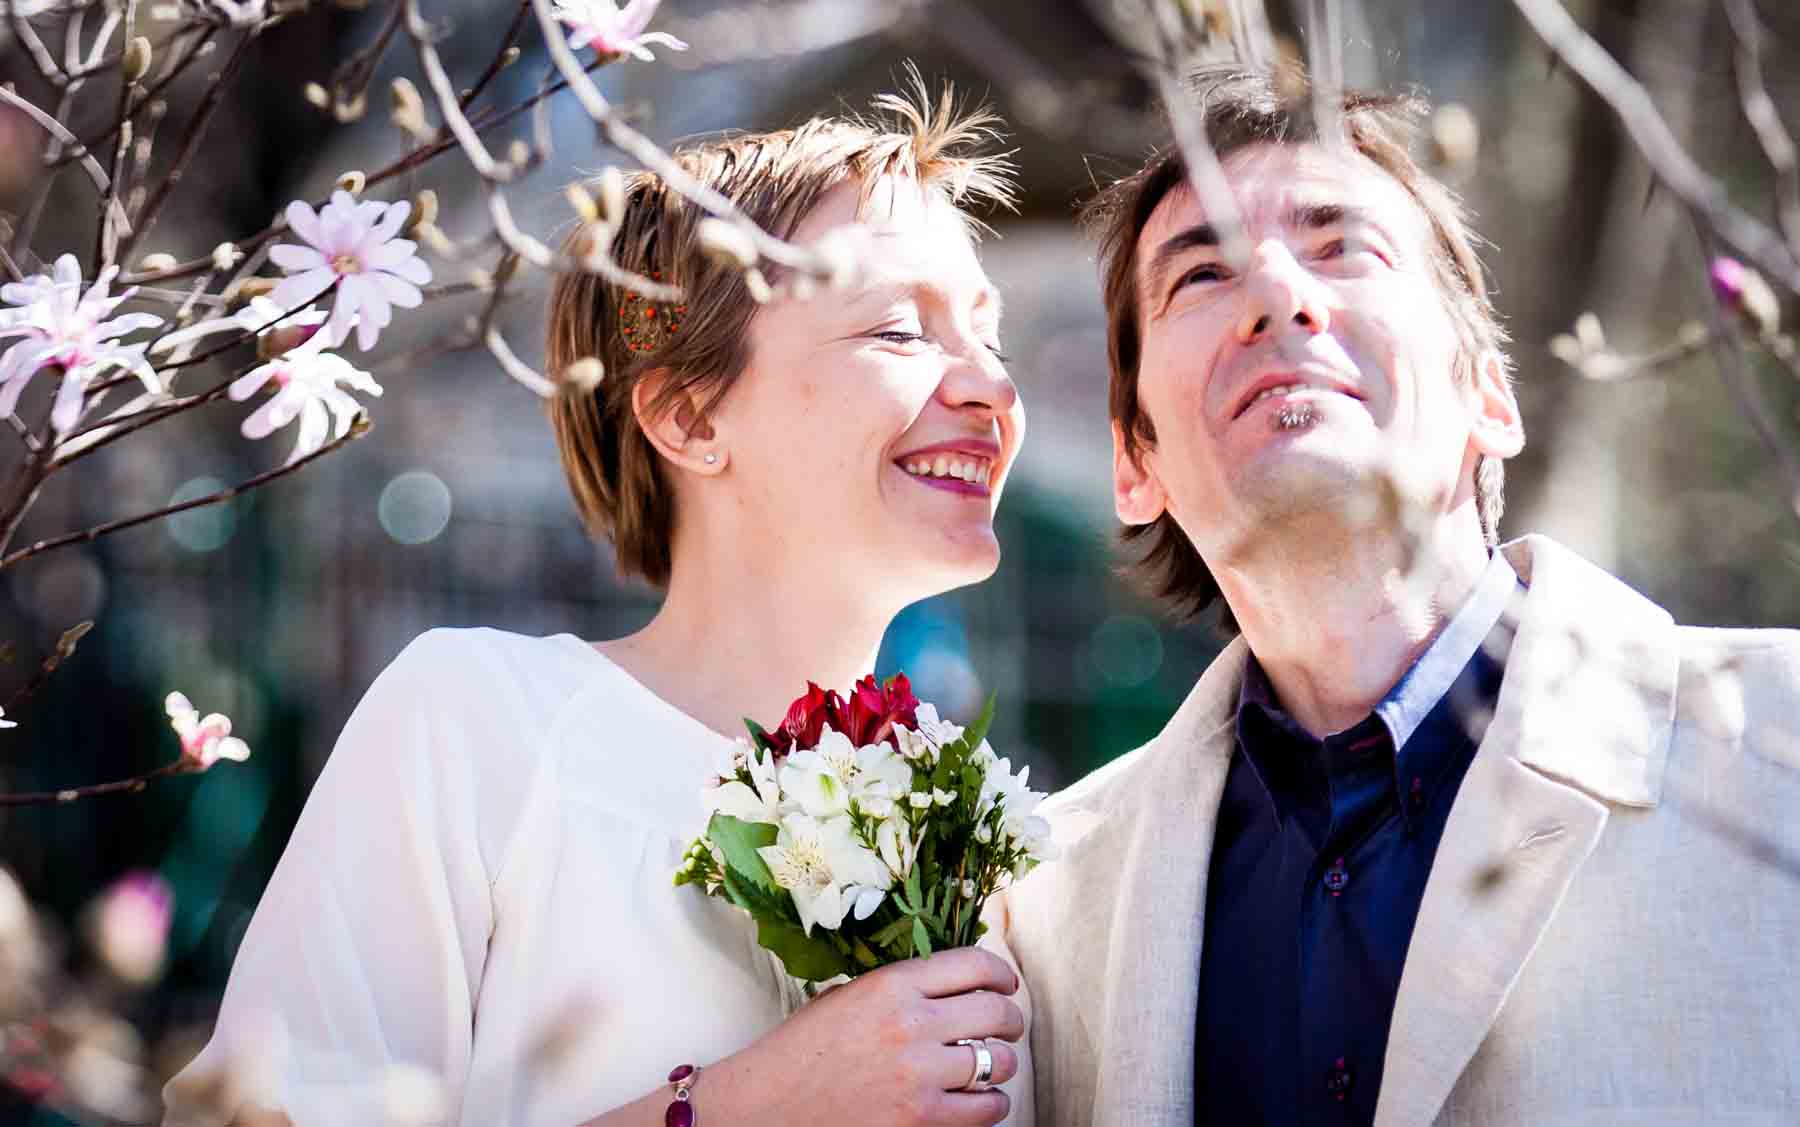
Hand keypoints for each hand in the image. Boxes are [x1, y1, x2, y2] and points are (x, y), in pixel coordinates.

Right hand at [708, 947, 1024, 1126]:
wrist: (766, 1105)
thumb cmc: (803, 1049)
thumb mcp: (849, 996)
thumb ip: (903, 988)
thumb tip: (959, 985)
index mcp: (893, 984)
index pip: (975, 965)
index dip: (1001, 974)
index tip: (1005, 985)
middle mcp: (912, 1024)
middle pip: (996, 1011)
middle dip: (1010, 1018)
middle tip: (1005, 1026)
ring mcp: (919, 1074)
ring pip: (1000, 1060)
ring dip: (1002, 1062)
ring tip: (990, 1066)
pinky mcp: (921, 1118)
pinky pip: (986, 1109)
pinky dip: (991, 1104)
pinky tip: (979, 1100)